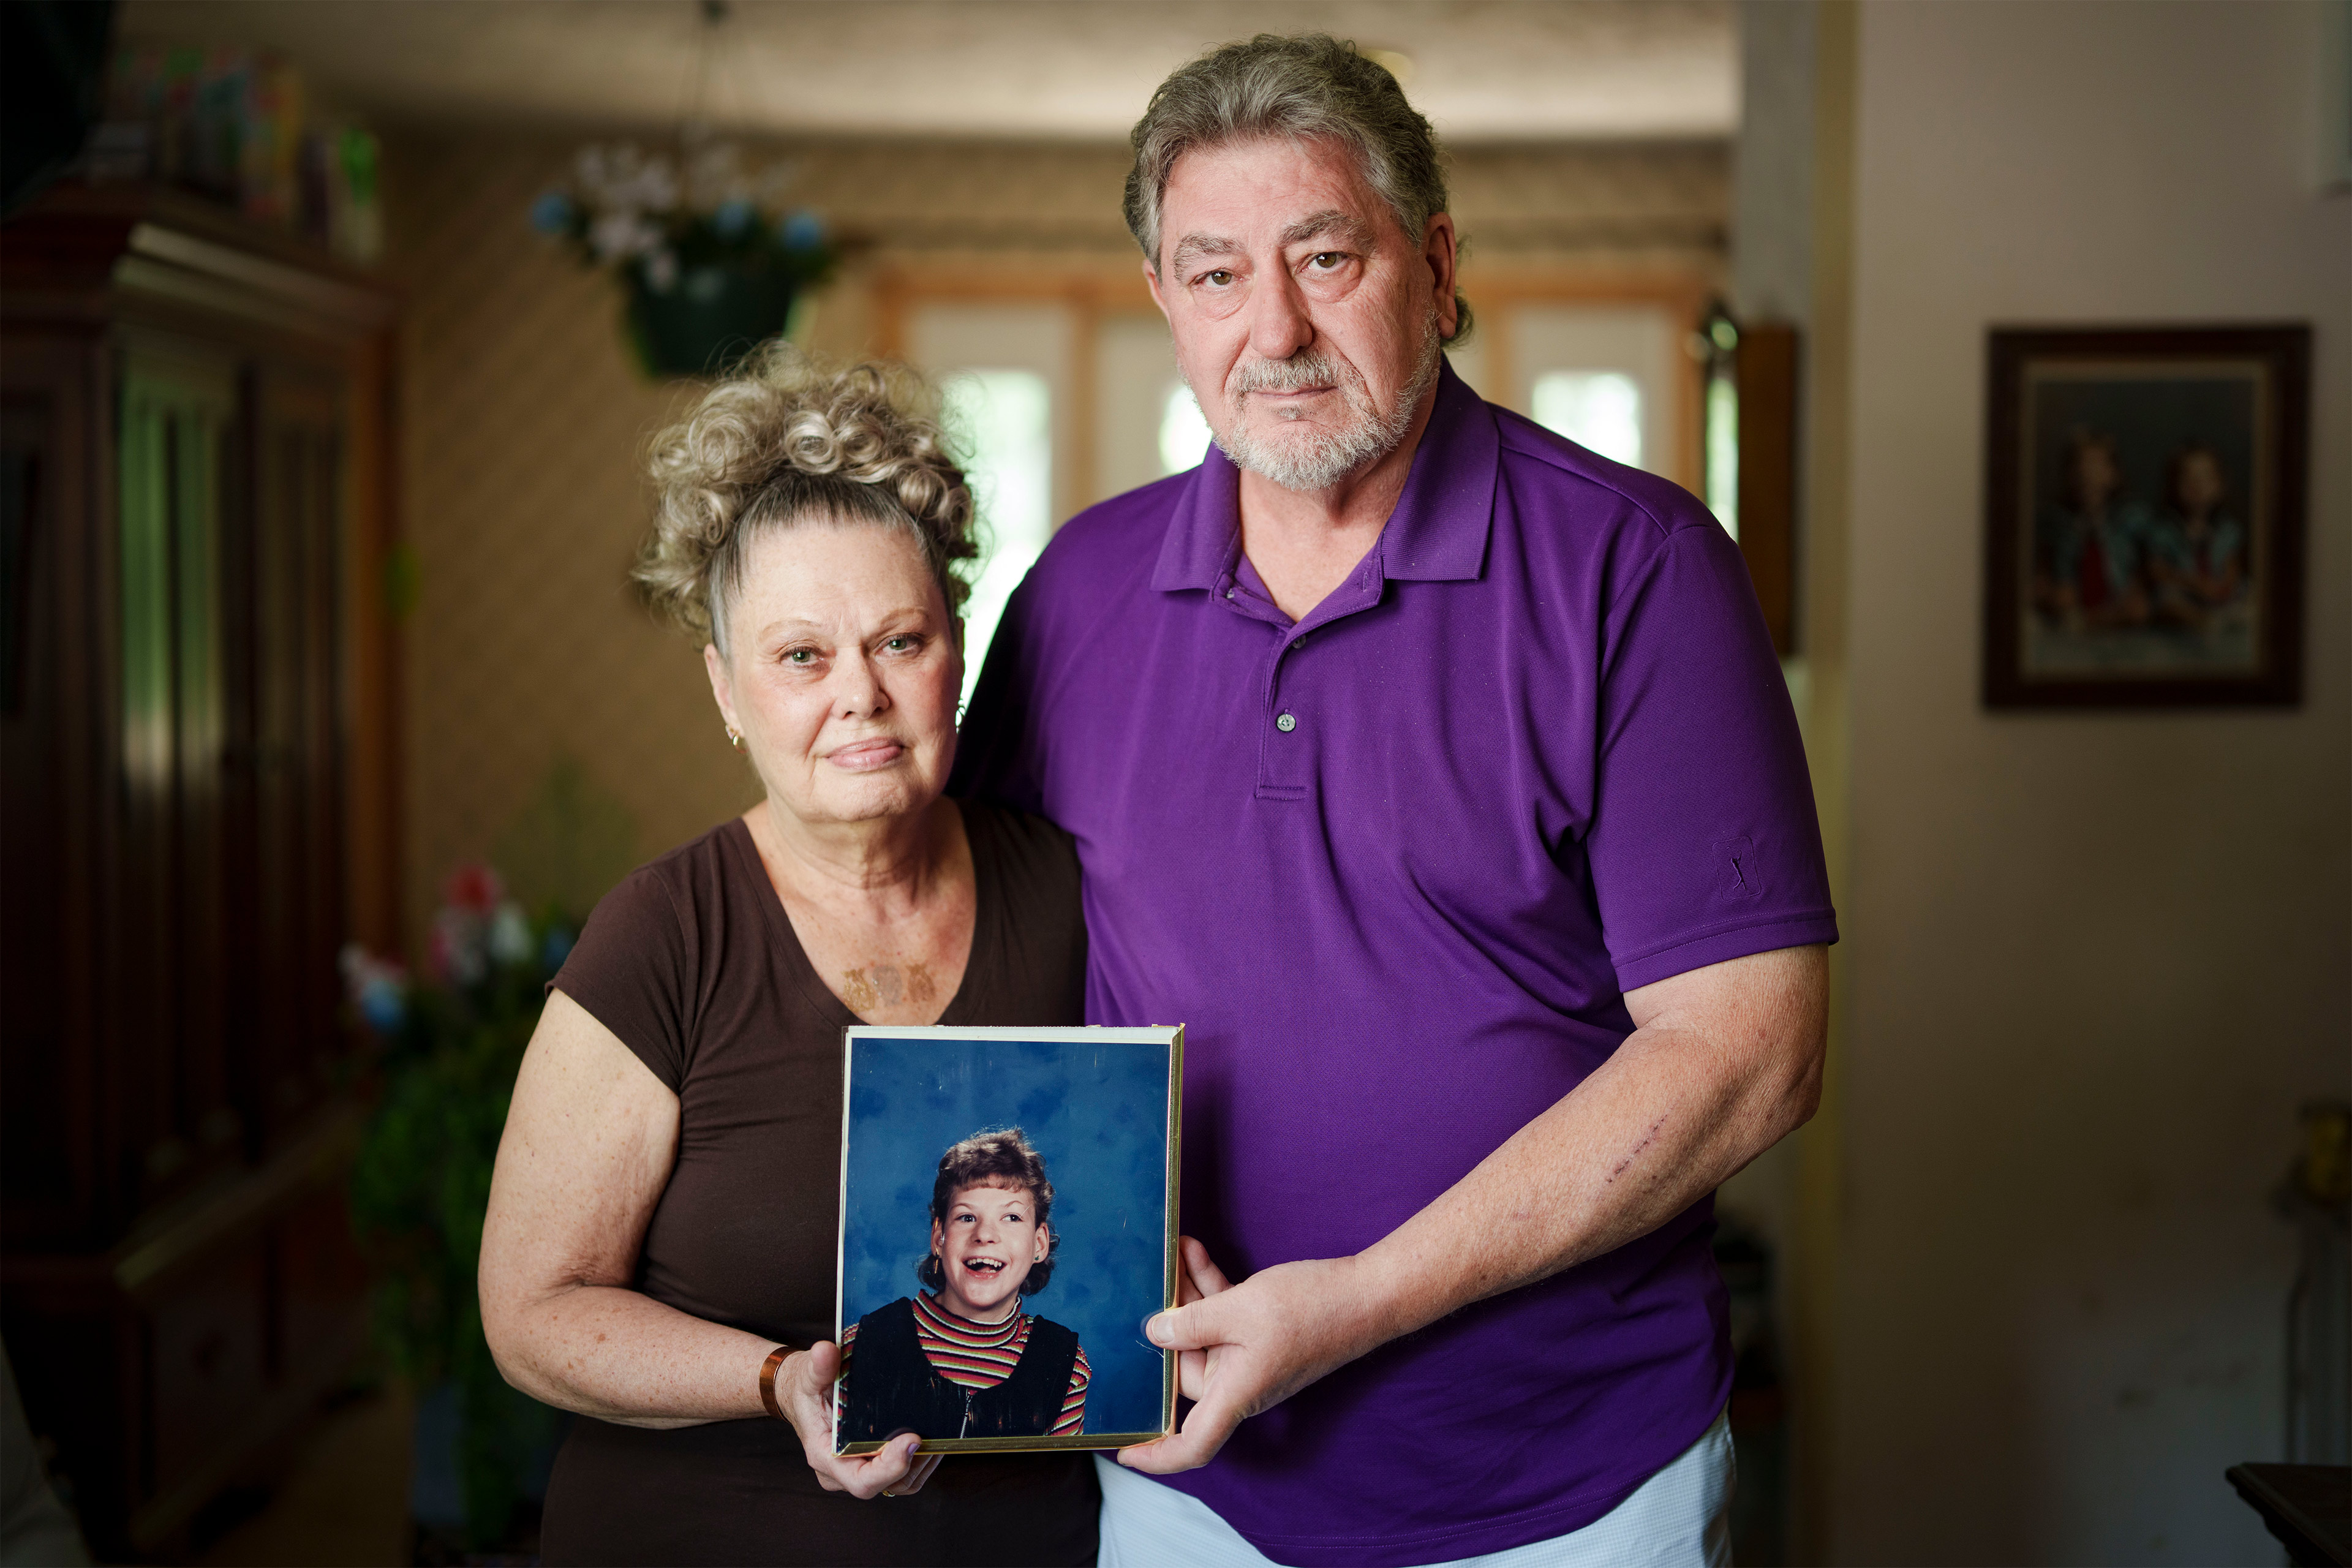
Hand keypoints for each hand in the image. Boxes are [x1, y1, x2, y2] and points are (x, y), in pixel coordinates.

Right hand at [773, 1342, 943, 1498]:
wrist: (800, 1396)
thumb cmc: (805, 1389)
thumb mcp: (808, 1375)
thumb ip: (818, 1366)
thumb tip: (826, 1350)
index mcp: (824, 1456)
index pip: (861, 1481)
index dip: (890, 1467)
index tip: (912, 1438)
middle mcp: (840, 1473)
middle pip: (885, 1485)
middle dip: (913, 1463)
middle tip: (932, 1434)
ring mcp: (856, 1472)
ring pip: (897, 1485)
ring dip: (920, 1464)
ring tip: (937, 1436)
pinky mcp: (869, 1466)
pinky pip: (899, 1478)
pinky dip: (918, 1463)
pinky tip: (929, 1439)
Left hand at [1117, 1238, 1380, 1474]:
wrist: (1368, 1294)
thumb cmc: (1312, 1308)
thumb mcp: (1241, 1308)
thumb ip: (1192, 1321)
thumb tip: (1155, 1333)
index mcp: (1237, 1392)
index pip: (1193, 1444)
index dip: (1157, 1456)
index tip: (1124, 1451)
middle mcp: (1241, 1382)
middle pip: (1185, 1369)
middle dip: (1164, 1329)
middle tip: (1148, 1284)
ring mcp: (1251, 1357)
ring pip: (1202, 1335)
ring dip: (1186, 1298)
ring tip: (1172, 1256)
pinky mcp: (1261, 1334)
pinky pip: (1224, 1318)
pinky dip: (1209, 1290)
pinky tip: (1194, 1253)